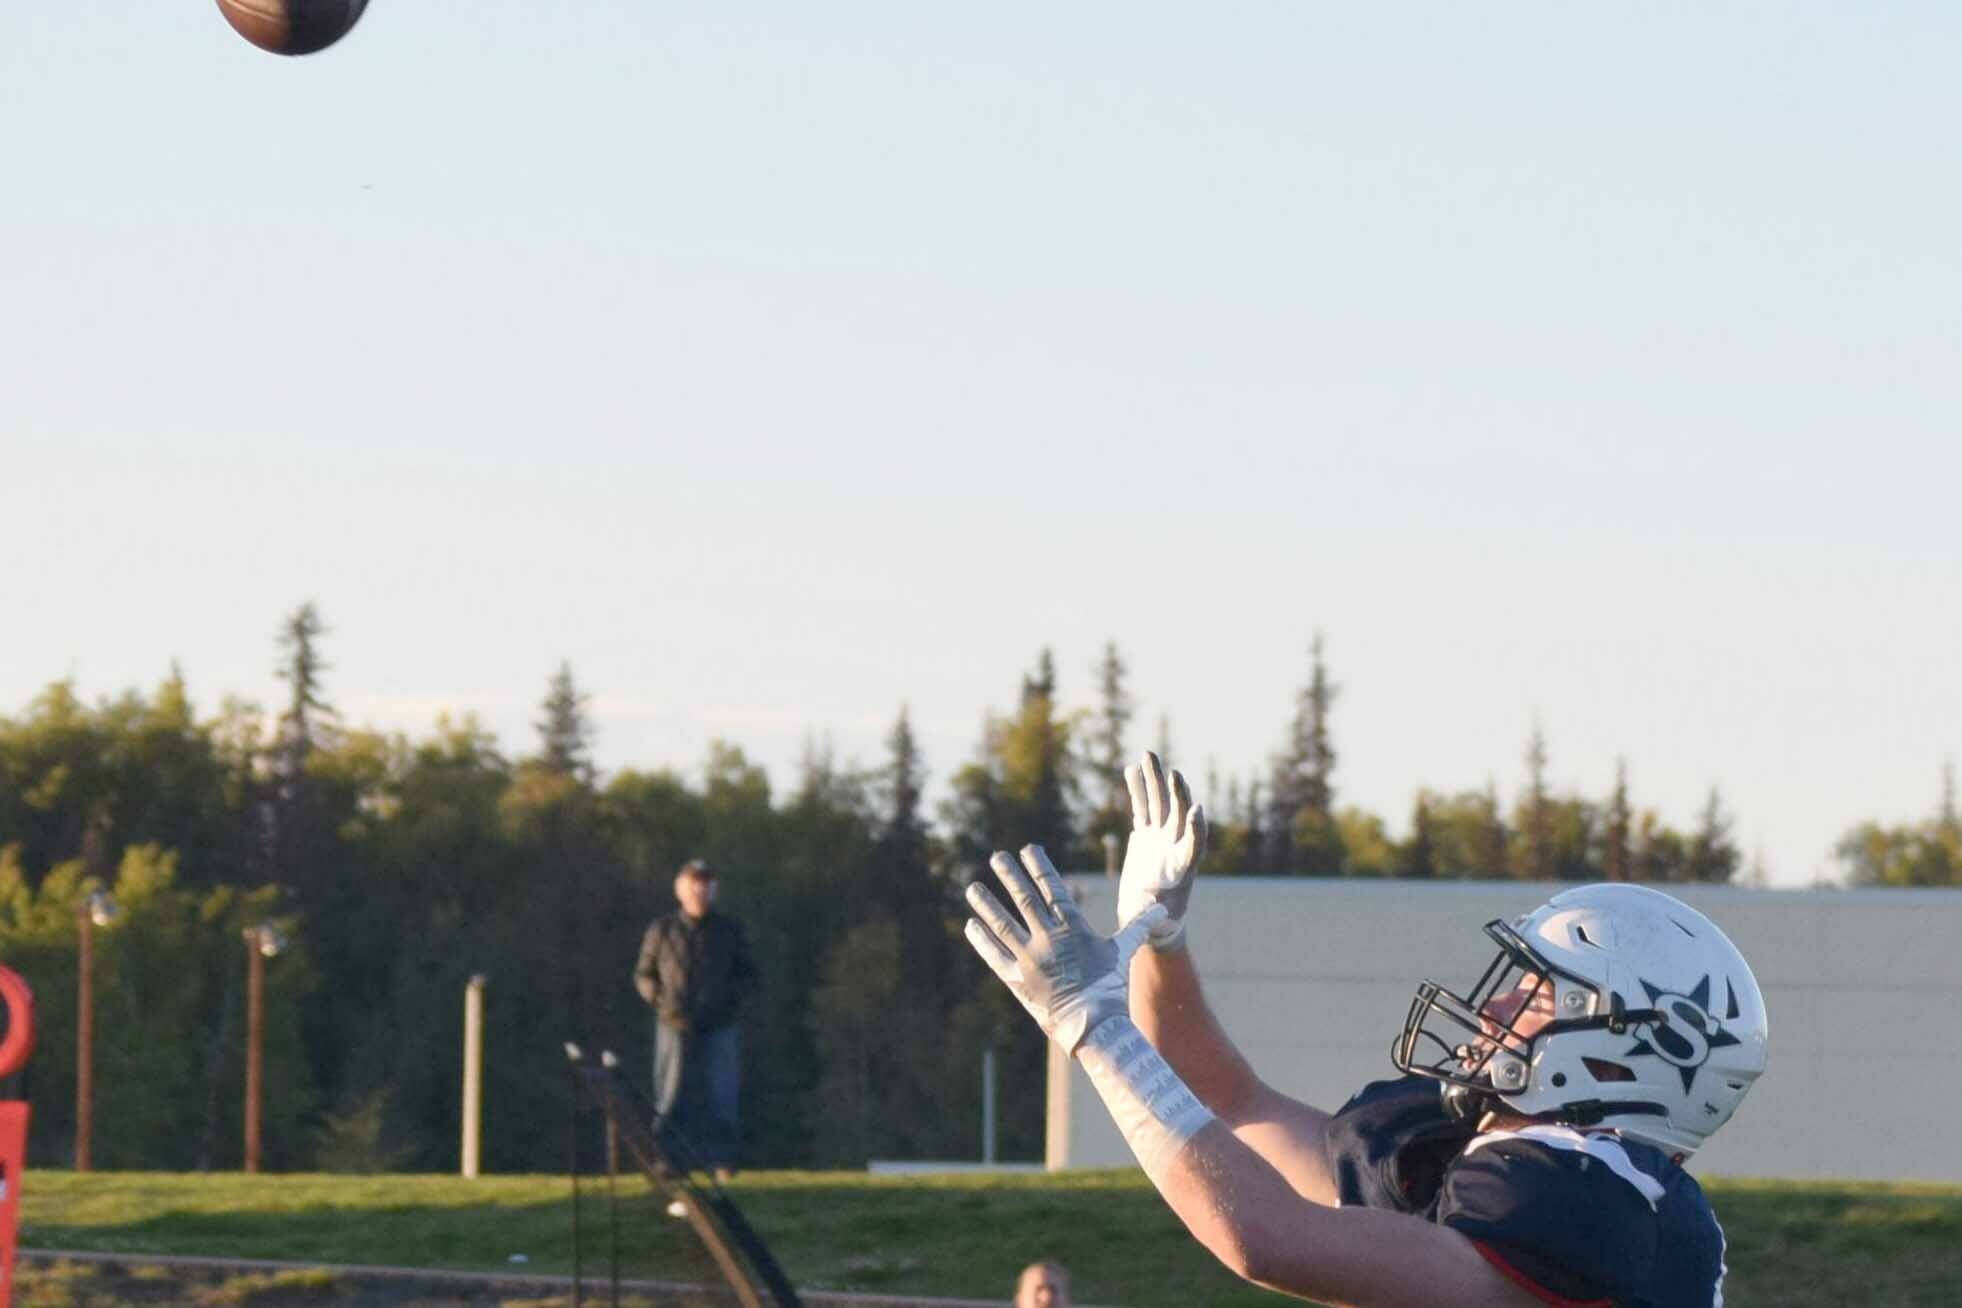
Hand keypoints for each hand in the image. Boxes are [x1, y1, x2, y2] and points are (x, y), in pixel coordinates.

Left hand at [964, 845, 1166, 1053]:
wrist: (1096, 1026)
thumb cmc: (1111, 986)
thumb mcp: (1123, 951)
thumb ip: (1137, 926)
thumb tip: (1162, 909)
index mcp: (1072, 928)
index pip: (1052, 888)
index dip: (1039, 867)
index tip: (1028, 849)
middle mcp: (1048, 938)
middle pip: (1024, 899)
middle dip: (1010, 876)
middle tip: (996, 857)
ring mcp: (1030, 959)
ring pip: (1003, 925)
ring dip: (987, 904)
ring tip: (973, 887)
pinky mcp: (1017, 980)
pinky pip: (995, 957)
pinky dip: (982, 941)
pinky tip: (972, 926)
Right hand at [1117, 752, 1206, 949]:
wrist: (1150, 915)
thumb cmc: (1155, 923)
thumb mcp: (1157, 922)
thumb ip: (1157, 916)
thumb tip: (1161, 919)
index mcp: (1183, 868)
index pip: (1194, 844)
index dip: (1196, 828)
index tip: (1196, 811)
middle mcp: (1175, 846)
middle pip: (1178, 814)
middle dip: (1176, 793)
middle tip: (1174, 773)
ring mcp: (1160, 837)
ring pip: (1159, 802)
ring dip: (1154, 779)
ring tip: (1148, 754)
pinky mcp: (1145, 835)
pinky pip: (1142, 807)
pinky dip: (1137, 789)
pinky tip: (1131, 769)